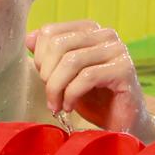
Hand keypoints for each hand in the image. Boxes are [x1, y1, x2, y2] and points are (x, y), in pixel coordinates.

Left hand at [26, 21, 154, 138]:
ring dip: (56, 87)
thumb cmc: (93, 99)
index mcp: (89, 30)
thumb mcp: (64, 75)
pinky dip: (71, 94)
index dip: (39, 57)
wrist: (123, 125)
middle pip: (59, 44)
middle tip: (49, 96)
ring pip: (71, 61)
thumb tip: (29, 37)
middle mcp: (105, 34)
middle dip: (47, 73)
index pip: (50, 31)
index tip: (43, 79)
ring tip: (56, 105)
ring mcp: (118, 50)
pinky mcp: (125, 69)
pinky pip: (87, 77)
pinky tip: (69, 107)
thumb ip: (48, 56)